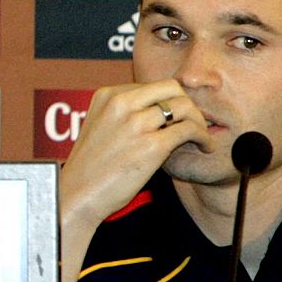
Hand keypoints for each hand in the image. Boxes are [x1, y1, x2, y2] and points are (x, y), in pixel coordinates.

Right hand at [59, 80, 210, 232]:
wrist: (77, 195)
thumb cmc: (89, 169)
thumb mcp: (98, 127)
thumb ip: (121, 114)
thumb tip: (155, 112)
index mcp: (107, 96)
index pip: (150, 86)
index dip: (167, 102)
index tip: (174, 119)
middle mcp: (121, 104)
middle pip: (171, 88)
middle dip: (186, 103)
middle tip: (193, 122)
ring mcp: (136, 123)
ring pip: (184, 106)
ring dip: (198, 121)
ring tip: (200, 137)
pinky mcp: (151, 146)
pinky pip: (188, 130)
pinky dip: (202, 137)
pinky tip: (204, 147)